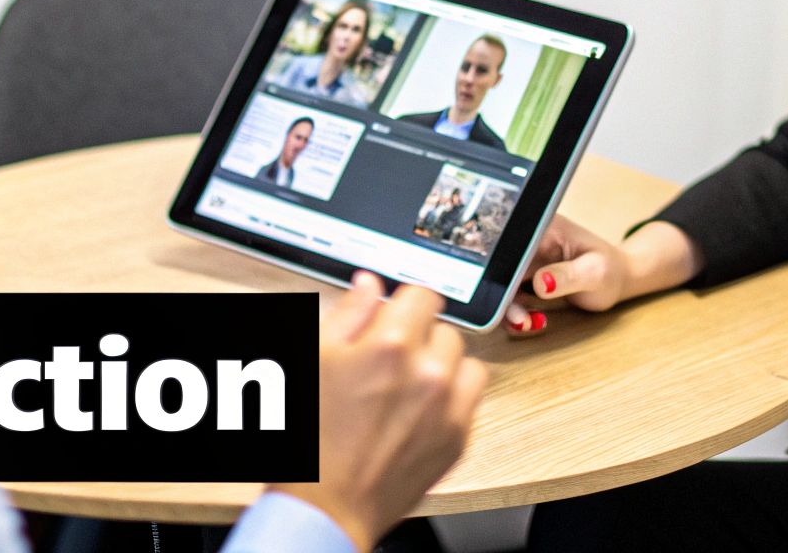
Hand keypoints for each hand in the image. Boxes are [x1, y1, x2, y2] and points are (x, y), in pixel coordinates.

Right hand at [273, 272, 487, 551]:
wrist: (328, 504)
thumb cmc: (314, 438)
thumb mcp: (316, 360)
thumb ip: (348, 314)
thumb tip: (370, 283)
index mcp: (389, 345)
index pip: (422, 295)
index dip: (403, 305)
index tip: (396, 317)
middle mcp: (427, 371)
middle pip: (442, 326)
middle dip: (419, 336)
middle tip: (391, 360)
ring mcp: (449, 406)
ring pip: (462, 357)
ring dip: (441, 362)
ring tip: (411, 383)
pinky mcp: (459, 435)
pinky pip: (473, 393)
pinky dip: (455, 394)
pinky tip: (425, 406)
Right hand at [504, 217, 699, 335]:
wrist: (620, 278)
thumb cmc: (611, 270)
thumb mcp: (596, 273)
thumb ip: (569, 277)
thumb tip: (541, 284)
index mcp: (545, 228)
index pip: (513, 247)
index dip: (503, 272)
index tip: (507, 297)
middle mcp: (531, 240)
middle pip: (502, 267)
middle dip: (504, 296)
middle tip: (520, 321)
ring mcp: (528, 258)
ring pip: (502, 283)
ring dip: (510, 308)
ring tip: (528, 324)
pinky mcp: (527, 275)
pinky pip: (511, 294)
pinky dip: (517, 312)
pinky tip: (536, 321)